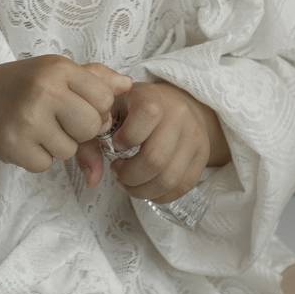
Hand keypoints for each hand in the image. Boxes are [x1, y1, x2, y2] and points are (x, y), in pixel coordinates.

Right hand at [0, 55, 131, 174]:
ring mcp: (28, 119)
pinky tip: (24, 140)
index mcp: (58, 69)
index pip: (104, 98)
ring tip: (37, 128)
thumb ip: (94, 78)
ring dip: (57, 145)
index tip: (77, 106)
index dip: (96, 108)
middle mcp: (44, 90)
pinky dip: (38, 158)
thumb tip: (128, 85)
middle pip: (91, 126)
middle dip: (79, 130)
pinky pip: (46, 164)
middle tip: (57, 120)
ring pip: (70, 150)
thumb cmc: (22, 86)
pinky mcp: (15, 146)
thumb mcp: (56, 72)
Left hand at [75, 80, 211, 203]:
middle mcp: (179, 116)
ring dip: (142, 189)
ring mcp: (195, 138)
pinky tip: (146, 185)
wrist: (177, 102)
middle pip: (155, 159)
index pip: (147, 115)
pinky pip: (182, 187)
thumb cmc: (135, 107)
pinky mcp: (202, 156)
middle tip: (118, 172)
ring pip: (169, 178)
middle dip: (130, 175)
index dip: (126, 137)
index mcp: (154, 98)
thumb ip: (93, 137)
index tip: (115, 145)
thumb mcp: (112, 107)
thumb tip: (92, 179)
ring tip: (130, 181)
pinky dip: (159, 194)